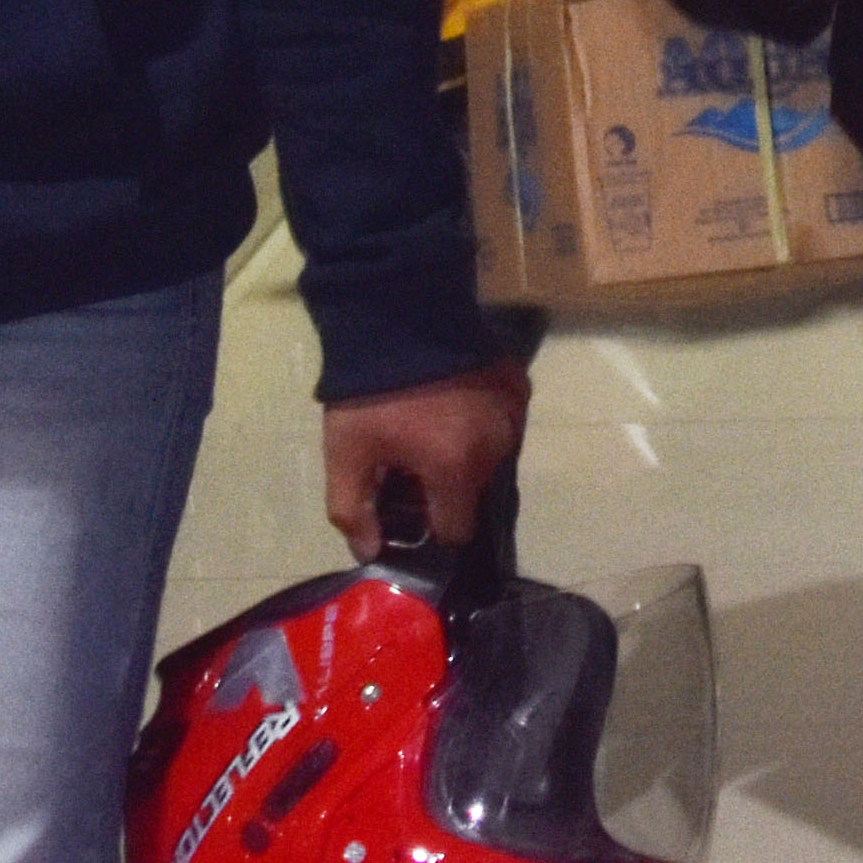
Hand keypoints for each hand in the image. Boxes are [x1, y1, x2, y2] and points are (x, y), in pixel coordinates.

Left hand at [323, 357, 534, 558]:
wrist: (398, 311)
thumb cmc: (371, 392)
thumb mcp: (346, 453)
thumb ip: (353, 511)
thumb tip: (369, 552)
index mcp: (457, 470)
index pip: (456, 530)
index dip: (429, 524)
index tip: (408, 502)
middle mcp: (496, 447)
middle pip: (472, 489)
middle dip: (445, 482)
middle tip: (410, 455)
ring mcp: (512, 413)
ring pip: (490, 454)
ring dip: (466, 449)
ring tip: (431, 422)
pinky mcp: (517, 383)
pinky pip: (503, 418)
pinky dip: (483, 416)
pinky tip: (454, 397)